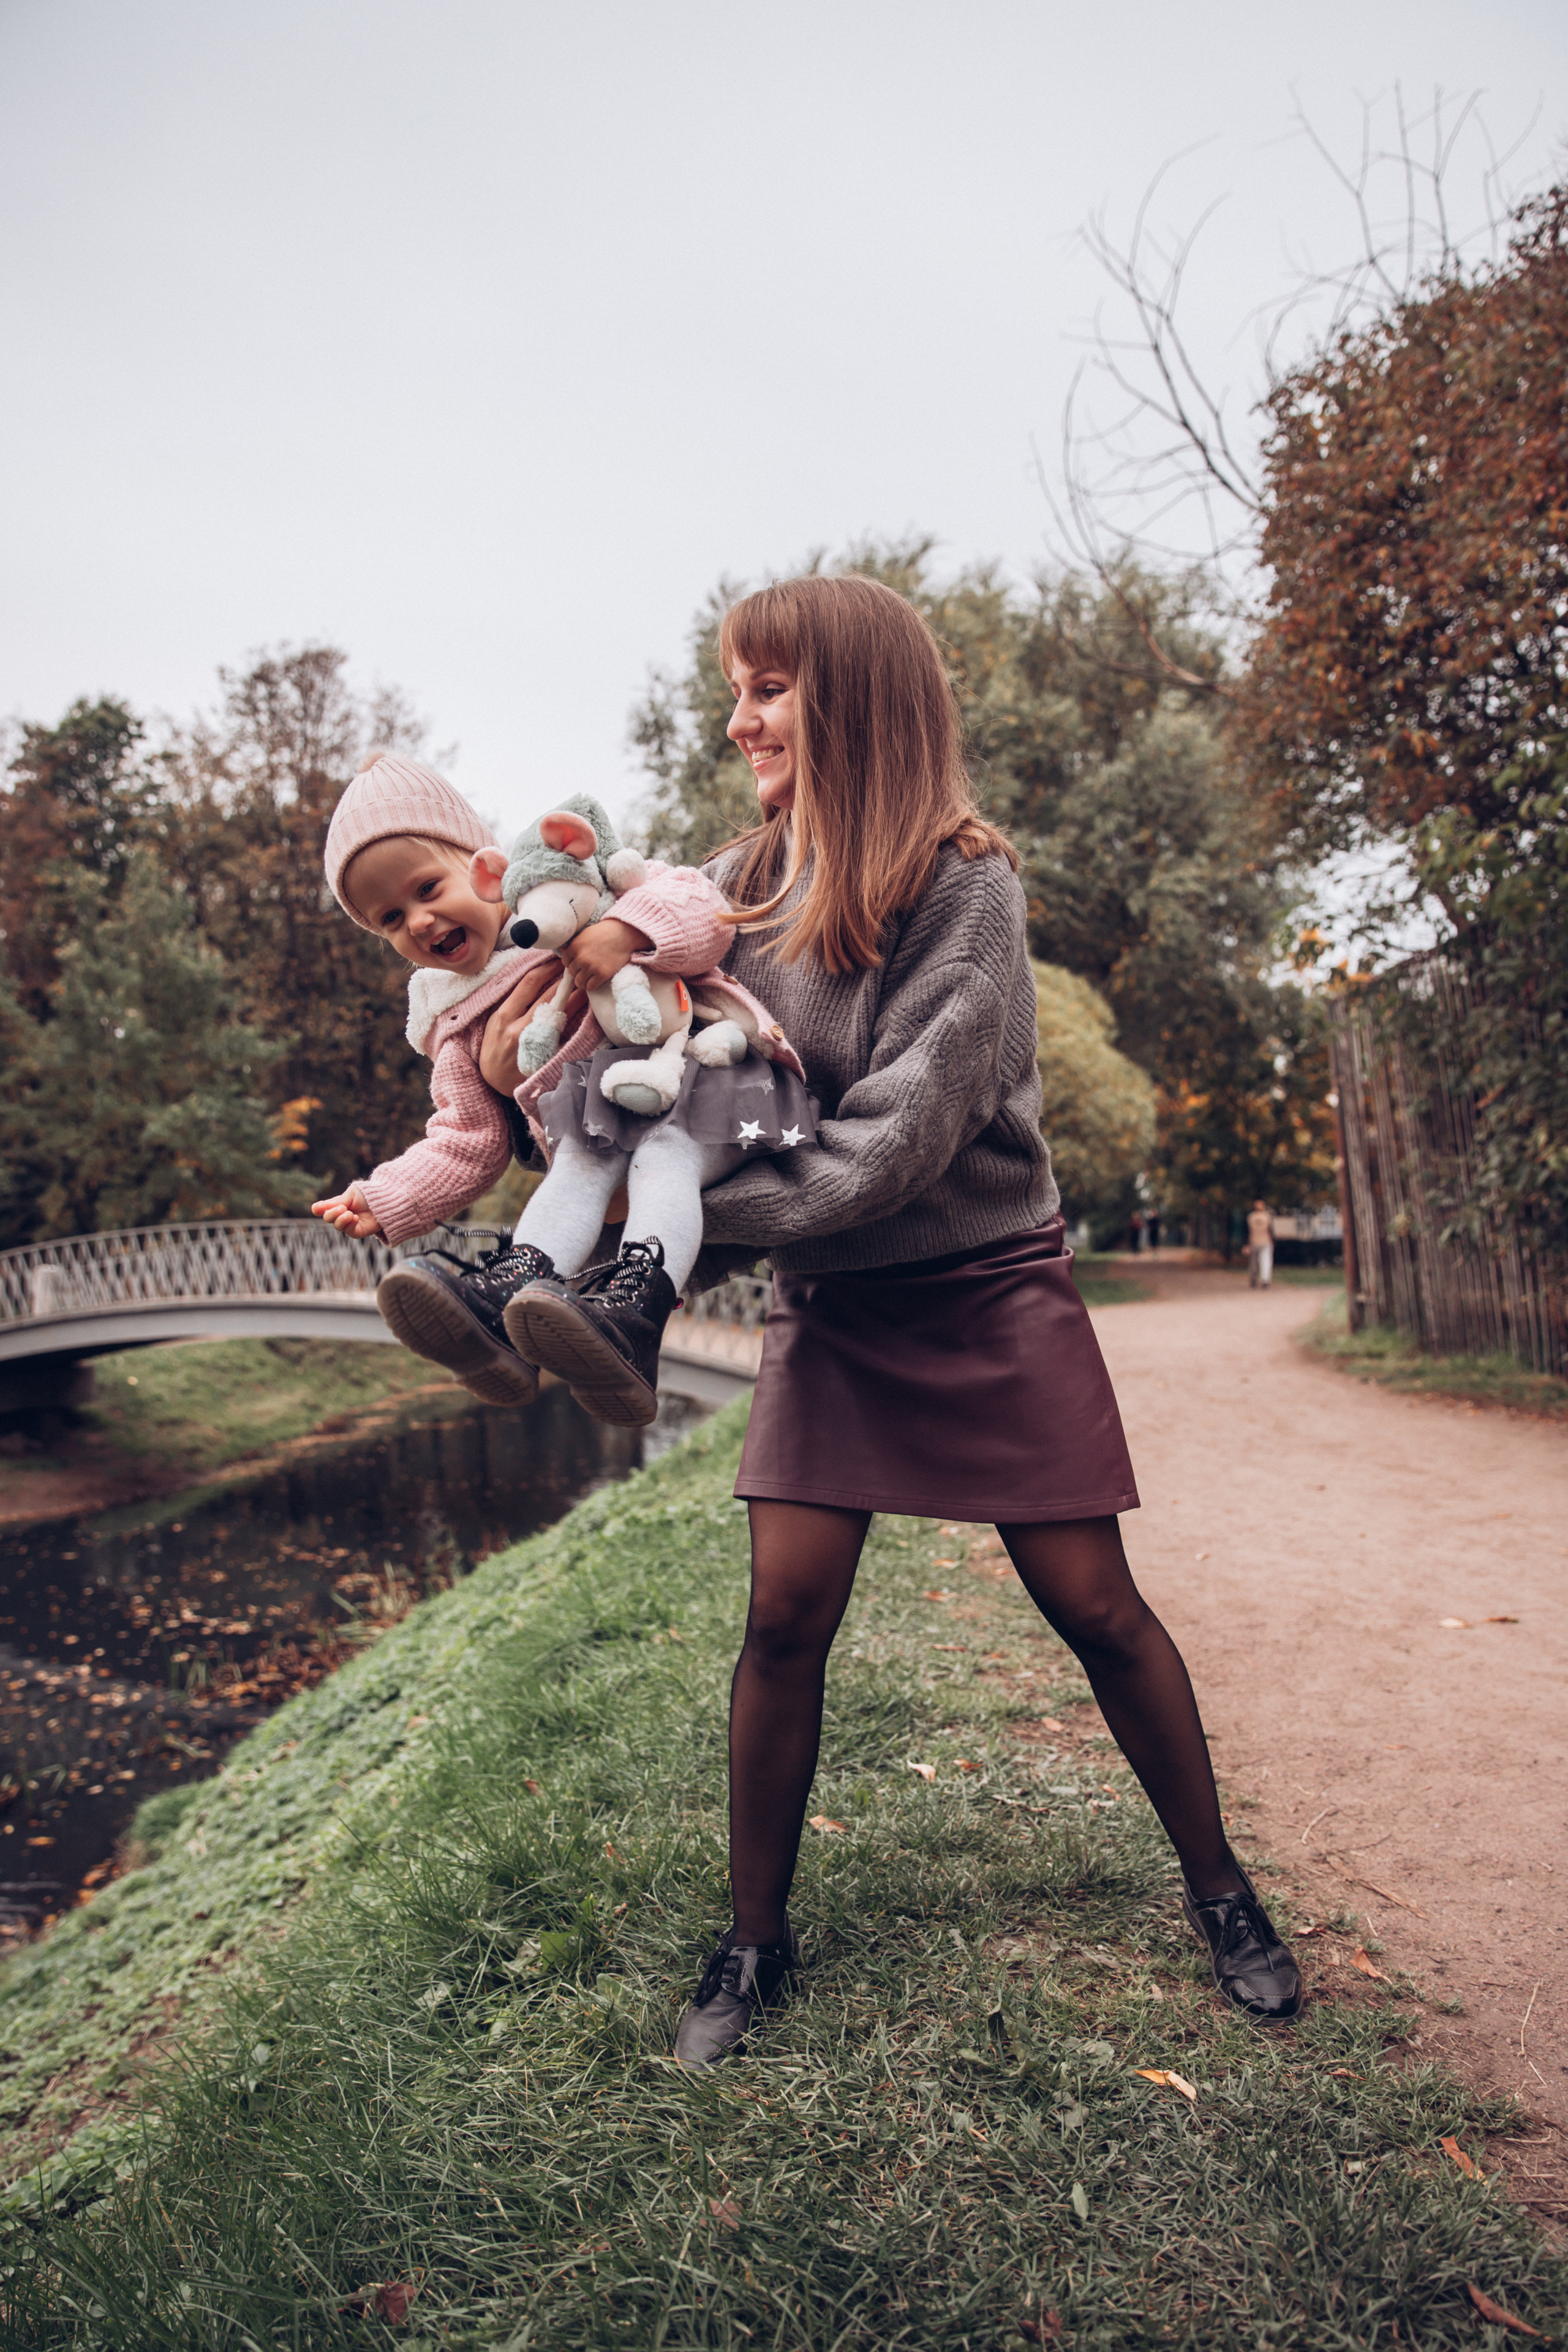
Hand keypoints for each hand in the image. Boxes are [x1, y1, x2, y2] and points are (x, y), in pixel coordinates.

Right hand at [311, 1183, 383, 1239]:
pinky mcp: (359, 1231)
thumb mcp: (351, 1194)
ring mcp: (350, 1224)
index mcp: (338, 1203)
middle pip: (328, 1218)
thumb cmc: (369, 1194)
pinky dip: (349, 1225)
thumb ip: (336, 1202)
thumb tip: (317, 1208)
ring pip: (337, 1226)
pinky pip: (349, 1232)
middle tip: (342, 1208)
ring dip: (341, 1219)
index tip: (318, 1208)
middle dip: (332, 1213)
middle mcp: (342, 1214)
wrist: (386, 1199)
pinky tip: (355, 1218)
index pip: (323, 1208)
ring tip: (349, 1213)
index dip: (318, 1209)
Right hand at [479, 959, 577, 1091]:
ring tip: (585, 986)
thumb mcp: (496, 1023)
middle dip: (564, 980)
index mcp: (503, 1015)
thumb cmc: (495, 1047)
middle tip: (577, 967)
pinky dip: (573, 1021)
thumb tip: (534, 980)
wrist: (493, 1081)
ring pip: (558, 1014)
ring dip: (574, 998)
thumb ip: (512, 1004)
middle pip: (547, 996)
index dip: (546, 968)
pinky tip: (583, 1012)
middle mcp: (517, 1028)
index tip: (557, 959)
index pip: (529, 983)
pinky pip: (562, 1035)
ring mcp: (532, 1043)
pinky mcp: (543, 1056)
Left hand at [564, 917, 651, 995]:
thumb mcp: (585, 935)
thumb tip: (561, 951)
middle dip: (578, 972)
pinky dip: (592, 985)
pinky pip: (590, 987)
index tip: (579, 963)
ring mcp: (591, 967)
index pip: (565, 962)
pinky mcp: (602, 974)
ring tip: (589, 978)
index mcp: (575, 947)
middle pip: (572, 973)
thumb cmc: (604, 932)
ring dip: (583, 981)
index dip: (572, 963)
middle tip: (587, 969)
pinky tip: (595, 980)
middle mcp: (581, 958)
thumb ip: (574, 945)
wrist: (623, 934)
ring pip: (579, 982)